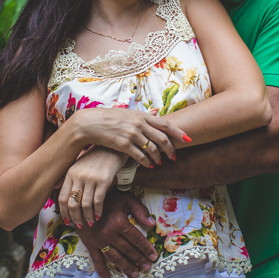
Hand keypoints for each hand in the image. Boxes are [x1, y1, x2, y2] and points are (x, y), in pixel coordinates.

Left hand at [59, 147, 128, 225]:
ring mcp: (90, 178)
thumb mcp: (78, 165)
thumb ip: (69, 178)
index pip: (62, 198)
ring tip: (90, 222)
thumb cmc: (95, 158)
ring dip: (87, 217)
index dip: (64, 212)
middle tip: (80, 225)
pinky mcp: (103, 180)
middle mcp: (78, 176)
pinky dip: (98, 211)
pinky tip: (99, 215)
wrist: (112, 147)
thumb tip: (56, 190)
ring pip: (85, 205)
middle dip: (75, 218)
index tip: (67, 220)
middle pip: (72, 204)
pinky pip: (98, 201)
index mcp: (70, 173)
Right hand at [69, 107, 187, 165]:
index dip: (178, 132)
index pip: (165, 124)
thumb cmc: (109, 117)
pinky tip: (149, 165)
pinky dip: (146, 162)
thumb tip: (156, 113)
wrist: (90, 123)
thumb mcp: (128, 113)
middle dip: (171, 149)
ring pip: (152, 149)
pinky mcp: (123, 144)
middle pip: (162, 138)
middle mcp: (139, 124)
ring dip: (158, 157)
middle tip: (174, 157)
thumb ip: (143, 115)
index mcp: (142, 115)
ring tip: (160, 162)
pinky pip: (140, 156)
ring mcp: (132, 134)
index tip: (188, 139)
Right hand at [77, 190, 158, 277]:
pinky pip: (97, 260)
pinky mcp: (90, 244)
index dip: (146, 248)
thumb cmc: (106, 197)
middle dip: (139, 259)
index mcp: (119, 223)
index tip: (153, 256)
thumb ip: (139, 210)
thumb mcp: (125, 198)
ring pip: (115, 257)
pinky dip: (102, 270)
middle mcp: (109, 234)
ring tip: (134, 274)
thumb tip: (152, 223)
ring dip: (125, 267)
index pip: (136, 239)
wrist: (81, 199)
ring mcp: (99, 241)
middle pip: (128, 250)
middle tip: (148, 267)